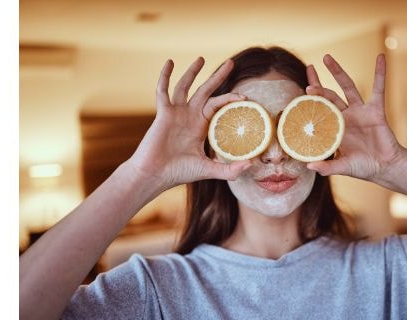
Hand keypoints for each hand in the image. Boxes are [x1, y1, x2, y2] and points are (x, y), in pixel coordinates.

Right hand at [126, 57, 250, 191]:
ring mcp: (175, 113)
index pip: (218, 105)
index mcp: (200, 126)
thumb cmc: (178, 172)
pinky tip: (170, 63)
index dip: (230, 99)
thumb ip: (229, 170)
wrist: (155, 174)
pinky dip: (165, 76)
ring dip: (192, 72)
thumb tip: (251, 165)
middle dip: (218, 77)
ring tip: (202, 58)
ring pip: (185, 86)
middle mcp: (189, 116)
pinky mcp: (162, 113)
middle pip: (206, 90)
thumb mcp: (208, 169)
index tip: (244, 97)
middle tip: (231, 63)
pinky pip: (162, 91)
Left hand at [304, 54, 406, 186]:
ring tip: (327, 58)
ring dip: (338, 72)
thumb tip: (308, 166)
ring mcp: (360, 111)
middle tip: (309, 68)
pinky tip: (380, 58)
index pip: (319, 109)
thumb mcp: (343, 167)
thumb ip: (328, 167)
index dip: (310, 99)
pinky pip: (379, 89)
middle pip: (329, 95)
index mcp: (335, 128)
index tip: (299, 88)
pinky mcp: (376, 110)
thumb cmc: (363, 167)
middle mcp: (346, 116)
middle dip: (318, 83)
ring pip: (347, 87)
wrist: (386, 168)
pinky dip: (380, 73)